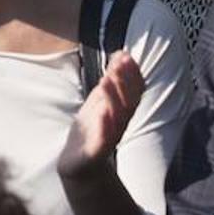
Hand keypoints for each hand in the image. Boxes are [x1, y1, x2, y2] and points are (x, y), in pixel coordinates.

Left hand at [57, 51, 143, 182]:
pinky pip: (104, 138)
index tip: (127, 57)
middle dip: (124, 82)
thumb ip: (113, 78)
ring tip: (106, 81)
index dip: (133, 74)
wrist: (79, 162)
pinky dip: (105, 125)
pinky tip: (103, 113)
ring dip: (114, 99)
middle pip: (128, 102)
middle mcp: (120, 122)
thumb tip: (123, 52)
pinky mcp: (97, 151)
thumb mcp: (101, 99)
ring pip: (117, 118)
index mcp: (123, 110)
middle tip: (119, 64)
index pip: (134, 92)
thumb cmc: (93, 127)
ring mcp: (110, 137)